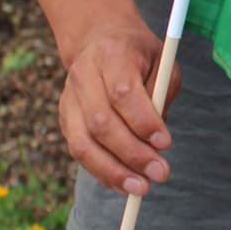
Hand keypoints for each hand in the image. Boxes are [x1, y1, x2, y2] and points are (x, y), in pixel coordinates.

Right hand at [58, 21, 177, 197]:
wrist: (100, 40)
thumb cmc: (139, 57)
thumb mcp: (162, 64)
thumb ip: (161, 97)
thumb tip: (158, 144)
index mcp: (111, 55)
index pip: (123, 94)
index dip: (144, 122)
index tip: (166, 143)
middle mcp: (83, 76)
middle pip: (102, 123)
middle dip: (133, 154)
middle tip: (160, 173)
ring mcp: (69, 99)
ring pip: (84, 143)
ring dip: (114, 171)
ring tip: (142, 188)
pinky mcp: (64, 118)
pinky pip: (80, 151)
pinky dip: (102, 172)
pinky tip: (124, 184)